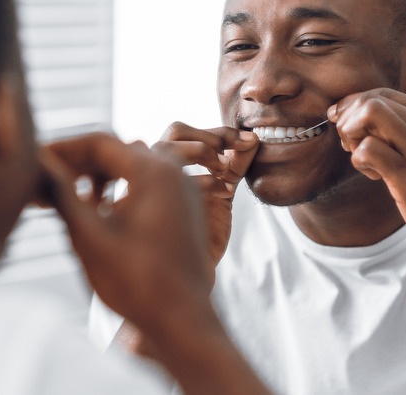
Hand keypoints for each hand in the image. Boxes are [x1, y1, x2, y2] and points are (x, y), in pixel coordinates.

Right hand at [37, 133, 214, 334]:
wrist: (184, 321)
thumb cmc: (138, 283)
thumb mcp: (89, 236)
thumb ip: (61, 193)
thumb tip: (36, 163)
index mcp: (154, 171)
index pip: (98, 142)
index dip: (61, 149)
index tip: (35, 162)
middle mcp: (173, 172)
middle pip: (115, 151)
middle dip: (76, 165)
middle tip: (44, 184)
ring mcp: (182, 190)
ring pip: (130, 167)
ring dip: (96, 178)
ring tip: (66, 200)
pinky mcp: (183, 209)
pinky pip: (146, 185)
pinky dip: (118, 190)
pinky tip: (96, 212)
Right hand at [152, 123, 258, 267]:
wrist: (191, 275)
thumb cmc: (202, 234)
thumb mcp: (224, 191)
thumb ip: (235, 165)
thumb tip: (253, 139)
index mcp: (167, 164)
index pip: (185, 132)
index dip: (218, 132)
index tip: (249, 140)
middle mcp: (154, 170)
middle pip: (175, 131)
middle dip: (209, 136)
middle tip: (235, 151)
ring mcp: (152, 185)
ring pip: (167, 146)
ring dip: (202, 150)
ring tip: (225, 168)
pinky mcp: (154, 203)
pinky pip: (173, 179)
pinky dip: (204, 179)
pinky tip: (224, 192)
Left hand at [328, 88, 405, 263]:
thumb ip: (405, 129)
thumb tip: (352, 112)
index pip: (382, 94)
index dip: (355, 108)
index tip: (350, 129)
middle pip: (371, 100)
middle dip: (349, 120)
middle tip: (352, 146)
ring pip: (368, 114)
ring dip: (352, 136)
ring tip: (364, 160)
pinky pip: (367, 149)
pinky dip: (359, 160)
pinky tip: (373, 176)